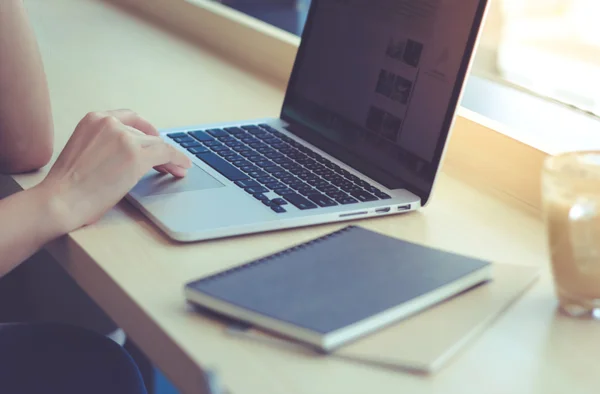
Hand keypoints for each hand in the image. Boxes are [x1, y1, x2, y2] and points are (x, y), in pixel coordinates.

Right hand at [37, 109, 191, 232]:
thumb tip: (128, 155)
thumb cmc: (68, 186)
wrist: (60, 200)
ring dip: (169, 157)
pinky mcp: (137, 155)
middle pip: (145, 133)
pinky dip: (177, 160)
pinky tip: (182, 167)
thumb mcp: (84, 151)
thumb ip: (105, 145)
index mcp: (93, 119)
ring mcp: (124, 137)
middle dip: (157, 148)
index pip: (129, 119)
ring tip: (177, 169)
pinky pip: (166, 153)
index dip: (145, 132)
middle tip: (166, 162)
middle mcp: (109, 122)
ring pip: (157, 144)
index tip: (154, 141)